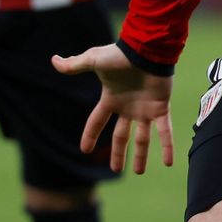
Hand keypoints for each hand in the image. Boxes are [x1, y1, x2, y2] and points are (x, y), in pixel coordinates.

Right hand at [52, 43, 174, 173]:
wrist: (146, 49)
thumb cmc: (120, 54)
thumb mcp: (93, 60)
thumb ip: (74, 65)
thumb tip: (53, 61)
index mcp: (112, 99)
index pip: (97, 121)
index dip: (90, 135)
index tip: (85, 150)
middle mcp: (128, 107)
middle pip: (121, 136)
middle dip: (119, 152)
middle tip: (116, 170)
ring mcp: (145, 109)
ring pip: (142, 138)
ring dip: (141, 155)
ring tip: (139, 172)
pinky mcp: (161, 108)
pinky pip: (164, 131)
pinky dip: (167, 146)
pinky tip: (168, 163)